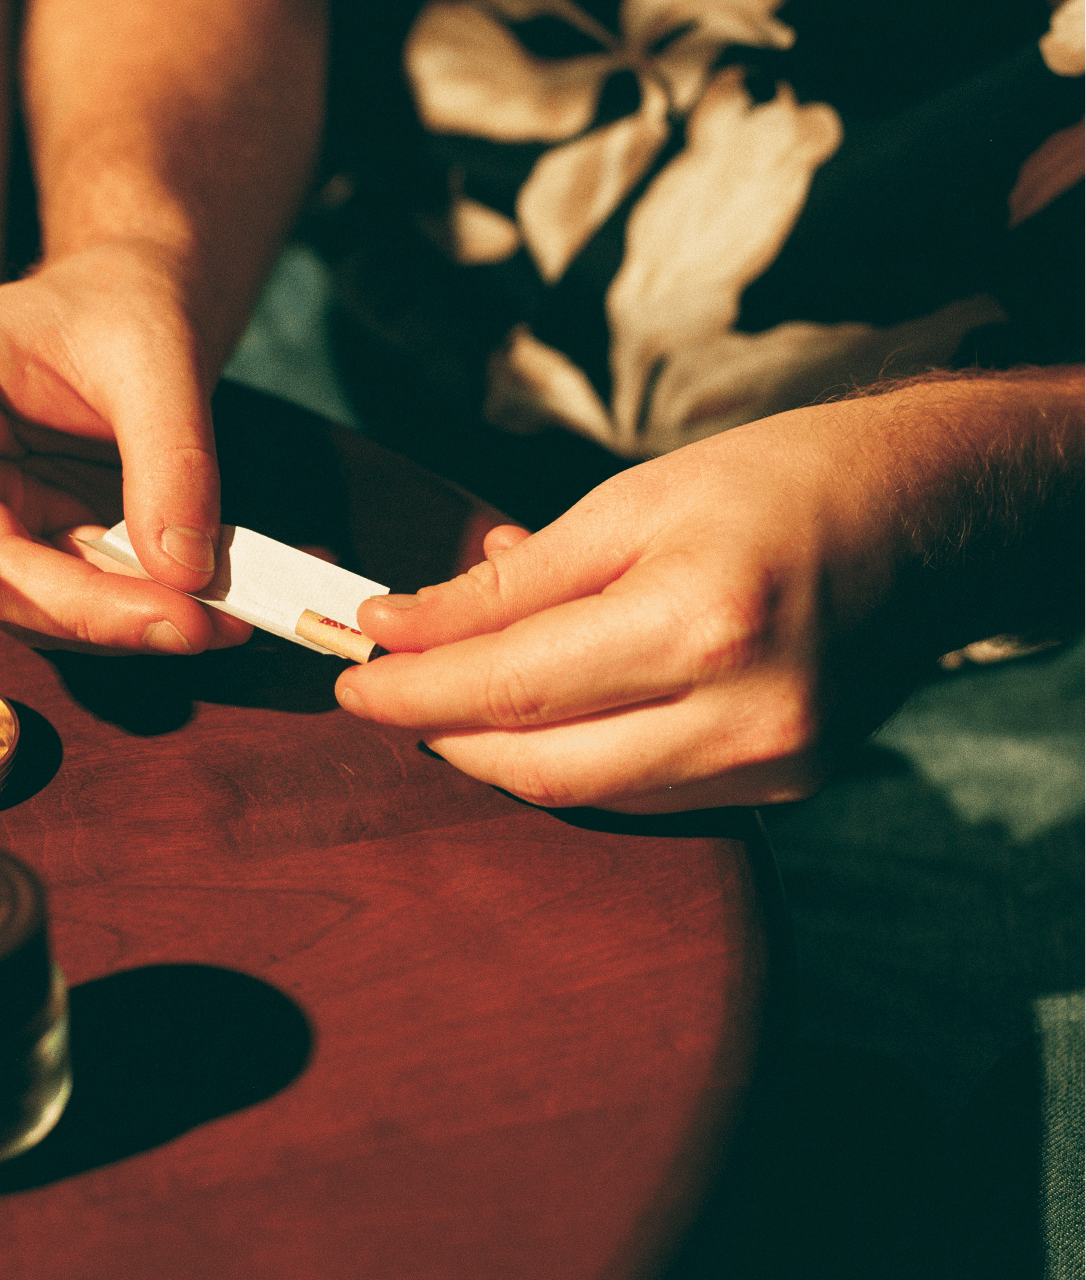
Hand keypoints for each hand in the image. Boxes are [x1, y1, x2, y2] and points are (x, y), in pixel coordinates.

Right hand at [0, 242, 251, 653]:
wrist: (145, 308)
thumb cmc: (123, 305)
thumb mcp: (157, 352)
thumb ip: (171, 455)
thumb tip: (181, 572)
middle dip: (73, 605)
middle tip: (184, 621)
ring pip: (24, 601)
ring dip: (117, 623)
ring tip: (217, 619)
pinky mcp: (39, 550)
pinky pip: (77, 601)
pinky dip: (141, 614)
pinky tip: (214, 614)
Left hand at [335, 374, 1084, 812]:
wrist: (928, 516)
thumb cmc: (773, 483)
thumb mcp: (627, 502)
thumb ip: (508, 581)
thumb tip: (397, 626)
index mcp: (700, 617)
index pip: (512, 685)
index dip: (414, 690)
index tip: (351, 678)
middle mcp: (743, 710)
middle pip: (540, 765)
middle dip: (441, 734)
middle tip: (385, 694)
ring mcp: (772, 761)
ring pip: (585, 795)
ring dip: (498, 756)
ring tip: (448, 702)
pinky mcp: (786, 784)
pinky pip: (643, 797)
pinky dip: (573, 764)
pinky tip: (538, 719)